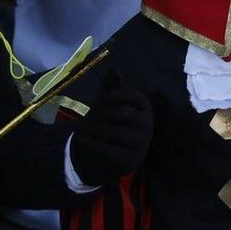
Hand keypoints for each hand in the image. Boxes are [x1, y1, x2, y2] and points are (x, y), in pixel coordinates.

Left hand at [68, 72, 152, 187]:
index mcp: (144, 108)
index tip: (96, 102)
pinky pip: (108, 149)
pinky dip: (92, 143)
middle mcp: (148, 125)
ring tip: (83, 128)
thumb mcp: (110, 103)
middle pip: (123, 113)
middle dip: (100, 113)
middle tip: (87, 117)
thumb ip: (112, 87)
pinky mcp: (130, 160)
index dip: (109, 96)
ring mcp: (141, 144)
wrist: (108, 155)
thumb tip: (113, 69)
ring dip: (93, 128)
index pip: (131, 95)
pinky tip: (82, 139)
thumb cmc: (109, 122)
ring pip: (114, 131)